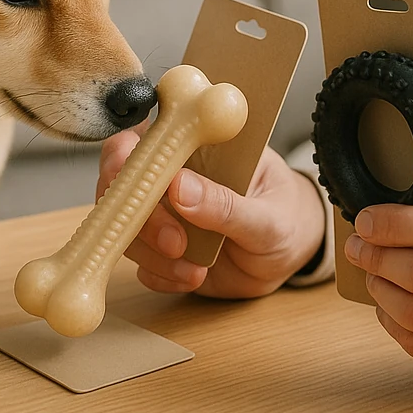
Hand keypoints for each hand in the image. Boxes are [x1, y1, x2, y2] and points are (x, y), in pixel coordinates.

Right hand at [96, 128, 325, 297]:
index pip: (147, 136)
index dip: (125, 154)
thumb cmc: (287, 217)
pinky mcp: (160, 250)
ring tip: (194, 269)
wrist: (292, 255)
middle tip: (174, 242)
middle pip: (120, 182)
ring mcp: (162, 212)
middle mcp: (170, 174)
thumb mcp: (269, 215)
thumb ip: (227, 203)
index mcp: (197, 145)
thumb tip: (179, 188)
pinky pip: (139, 262)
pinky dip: (159, 275)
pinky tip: (192, 277)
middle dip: (138, 215)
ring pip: (123, 225)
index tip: (133, 181)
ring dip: (149, 252)